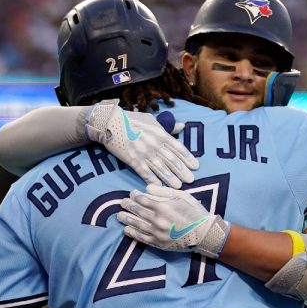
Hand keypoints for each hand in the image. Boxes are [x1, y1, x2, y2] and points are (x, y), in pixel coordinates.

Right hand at [84, 99, 198, 187]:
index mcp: (160, 134)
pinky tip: (159, 187)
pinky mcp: (133, 160)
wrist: (110, 122)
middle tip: (191, 180)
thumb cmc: (132, 120)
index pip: (178, 148)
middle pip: (172, 160)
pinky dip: (152, 181)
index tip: (195, 166)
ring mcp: (143, 153)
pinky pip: (145, 173)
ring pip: (160, 169)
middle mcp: (154, 144)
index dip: (188, 158)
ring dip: (170, 178)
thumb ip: (167, 126)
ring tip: (178, 186)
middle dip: (182, 171)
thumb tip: (182, 125)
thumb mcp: (152, 120)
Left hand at [116, 185, 229, 258]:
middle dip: (128, 206)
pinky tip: (126, 230)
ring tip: (119, 216)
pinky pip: (142, 238)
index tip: (132, 193)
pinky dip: (133, 233)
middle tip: (122, 203)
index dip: (135, 195)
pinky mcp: (158, 244)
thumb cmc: (194, 212)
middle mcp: (157, 220)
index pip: (143, 199)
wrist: (204, 234)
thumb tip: (146, 188)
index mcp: (163, 207)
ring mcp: (157, 233)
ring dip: (126, 219)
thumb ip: (163, 192)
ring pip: (137, 224)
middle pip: (137, 211)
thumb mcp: (182, 196)